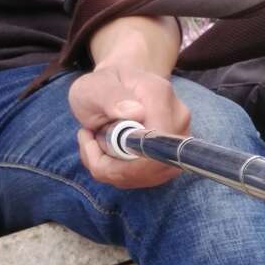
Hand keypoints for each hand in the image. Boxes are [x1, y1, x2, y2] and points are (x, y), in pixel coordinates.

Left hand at [69, 65, 190, 188]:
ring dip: (111, 169)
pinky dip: (117, 172)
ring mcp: (176, 142)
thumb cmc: (102, 85)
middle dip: (111, 166)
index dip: (123, 156)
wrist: (116, 86)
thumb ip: (111, 97)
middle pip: (151, 166)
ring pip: (145, 177)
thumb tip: (136, 113)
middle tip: (87, 140)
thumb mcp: (95, 86)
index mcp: (159, 96)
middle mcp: (177, 121)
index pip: (156, 142)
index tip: (90, 140)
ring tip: (95, 141)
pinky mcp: (169, 159)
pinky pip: (143, 178)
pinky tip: (105, 151)